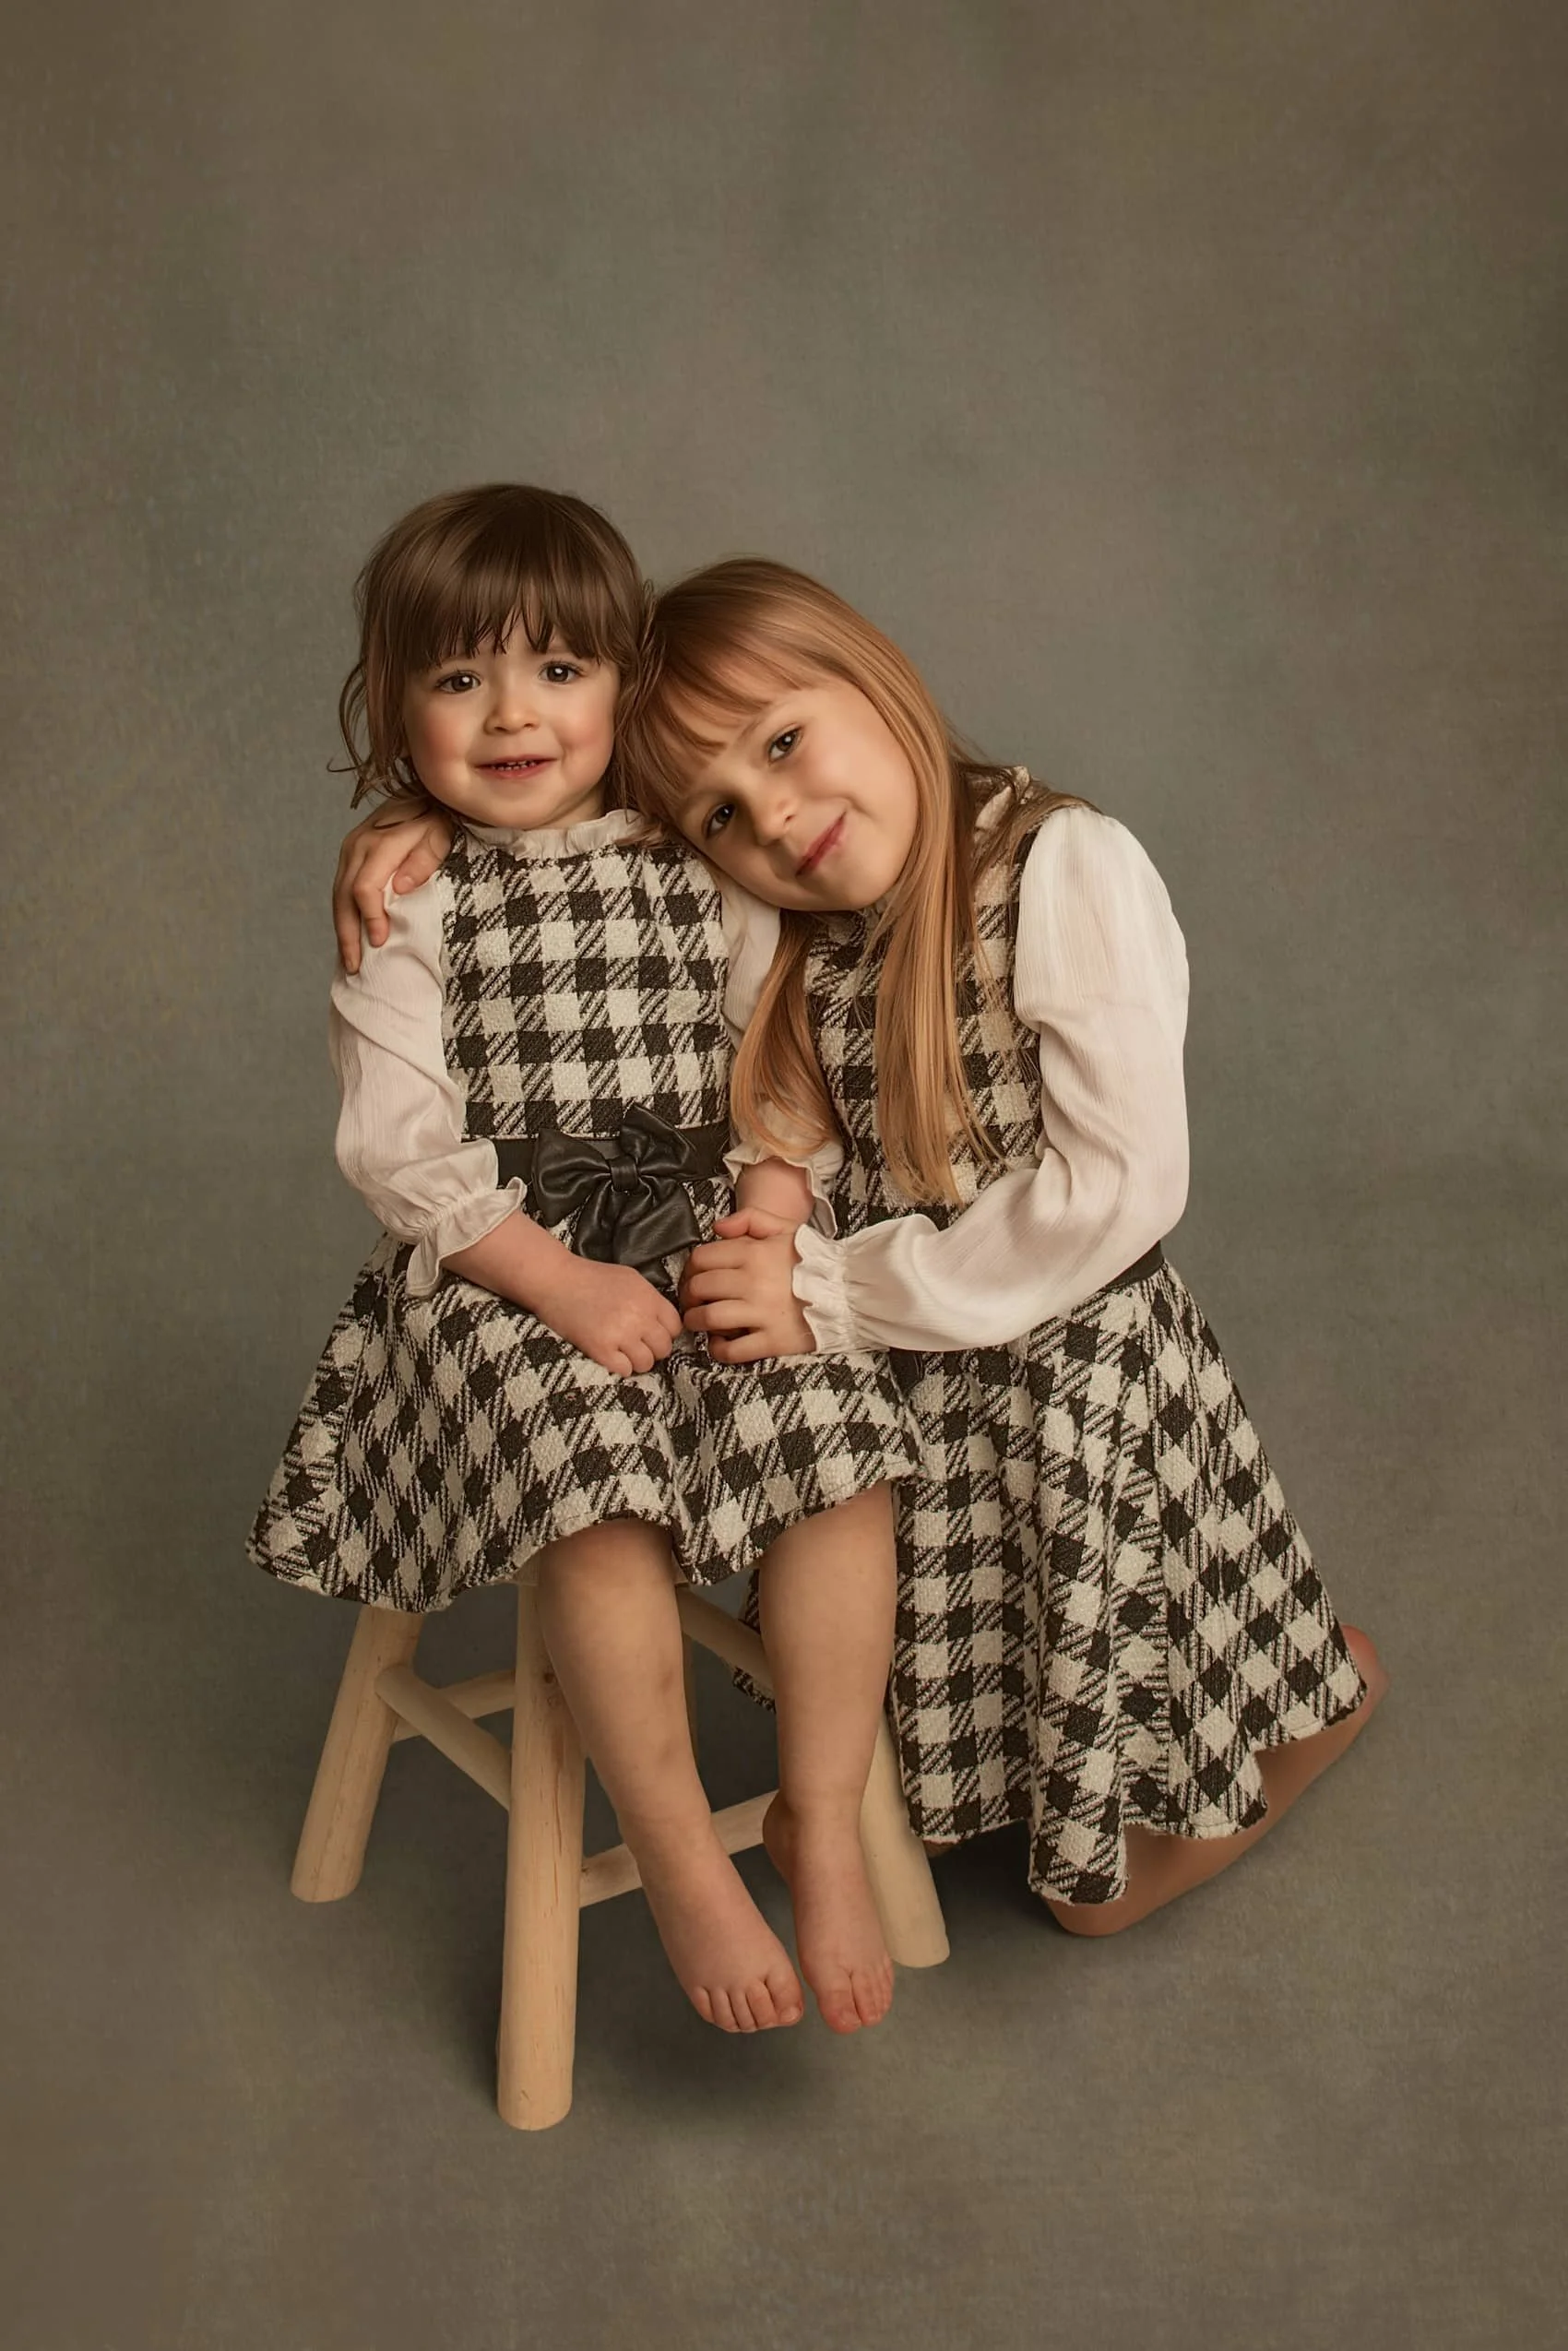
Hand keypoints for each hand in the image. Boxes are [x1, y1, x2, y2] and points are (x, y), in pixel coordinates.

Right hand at [333, 797, 454, 972]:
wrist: (429, 793)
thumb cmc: (442, 817)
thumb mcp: (442, 834)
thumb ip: (424, 860)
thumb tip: (401, 887)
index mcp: (379, 842)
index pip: (365, 888)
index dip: (370, 918)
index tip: (380, 943)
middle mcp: (357, 845)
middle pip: (344, 896)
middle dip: (348, 933)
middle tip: (355, 966)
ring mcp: (350, 848)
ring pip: (338, 894)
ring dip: (342, 928)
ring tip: (349, 959)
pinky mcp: (350, 853)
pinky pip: (341, 888)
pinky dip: (344, 914)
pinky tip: (351, 935)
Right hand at [526, 1254, 684, 1376]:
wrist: (554, 1280)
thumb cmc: (590, 1277)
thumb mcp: (629, 1279)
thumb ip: (649, 1298)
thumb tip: (662, 1321)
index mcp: (648, 1297)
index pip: (675, 1327)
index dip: (664, 1332)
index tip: (651, 1333)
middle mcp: (639, 1316)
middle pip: (664, 1348)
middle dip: (652, 1349)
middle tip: (636, 1345)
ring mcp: (620, 1334)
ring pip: (647, 1363)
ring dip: (636, 1361)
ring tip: (623, 1352)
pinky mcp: (601, 1349)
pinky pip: (625, 1370)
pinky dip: (619, 1367)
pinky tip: (610, 1356)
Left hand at [680, 1209, 815, 1361]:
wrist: (849, 1292)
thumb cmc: (816, 1261)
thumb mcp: (787, 1228)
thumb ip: (750, 1219)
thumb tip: (717, 1228)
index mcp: (754, 1253)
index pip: (701, 1258)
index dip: (690, 1268)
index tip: (693, 1276)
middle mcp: (753, 1282)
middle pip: (700, 1288)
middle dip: (689, 1295)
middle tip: (692, 1300)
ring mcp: (761, 1314)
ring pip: (709, 1318)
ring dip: (696, 1321)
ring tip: (699, 1321)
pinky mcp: (772, 1341)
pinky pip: (732, 1350)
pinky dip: (717, 1349)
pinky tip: (718, 1343)